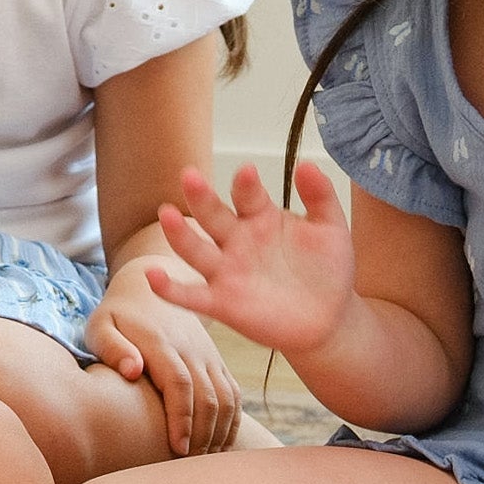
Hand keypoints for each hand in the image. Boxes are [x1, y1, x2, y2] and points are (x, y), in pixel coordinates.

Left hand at [88, 258, 244, 457]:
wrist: (152, 285)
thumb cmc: (117, 314)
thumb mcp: (100, 324)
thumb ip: (111, 347)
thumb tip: (132, 370)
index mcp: (161, 343)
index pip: (179, 384)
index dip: (182, 418)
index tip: (177, 448)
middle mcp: (191, 349)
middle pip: (208, 397)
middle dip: (202, 436)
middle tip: (190, 467)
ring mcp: (208, 355)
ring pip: (226, 399)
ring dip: (219, 433)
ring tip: (205, 463)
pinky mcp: (217, 361)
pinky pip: (233, 394)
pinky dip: (231, 422)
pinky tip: (219, 447)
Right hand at [152, 162, 355, 355]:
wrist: (329, 319)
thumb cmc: (328, 270)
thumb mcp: (331, 229)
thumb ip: (320, 196)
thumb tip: (307, 163)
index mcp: (260, 217)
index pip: (247, 195)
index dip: (246, 184)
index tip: (247, 172)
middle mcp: (237, 240)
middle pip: (212, 215)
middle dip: (201, 196)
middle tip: (190, 175)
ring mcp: (226, 271)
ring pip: (195, 249)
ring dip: (179, 233)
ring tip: (167, 214)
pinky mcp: (221, 303)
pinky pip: (190, 295)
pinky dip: (169, 288)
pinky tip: (152, 276)